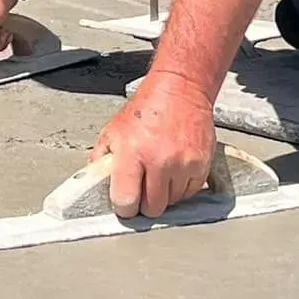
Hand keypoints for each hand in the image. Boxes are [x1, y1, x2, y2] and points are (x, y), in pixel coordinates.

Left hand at [93, 72, 215, 219]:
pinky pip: (191, 192)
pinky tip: (175, 170)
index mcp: (132, 152)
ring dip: (165, 194)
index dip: (124, 207)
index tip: (125, 203)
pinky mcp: (202, 164)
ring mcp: (183, 163)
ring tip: (160, 173)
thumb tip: (96, 187)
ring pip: (173, 202)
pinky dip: (182, 187)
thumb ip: (102, 161)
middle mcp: (159, 160)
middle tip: (143, 188)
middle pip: (153, 208)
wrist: (181, 90)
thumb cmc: (146, 111)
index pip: (126, 201)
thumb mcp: (113, 131)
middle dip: (145, 203)